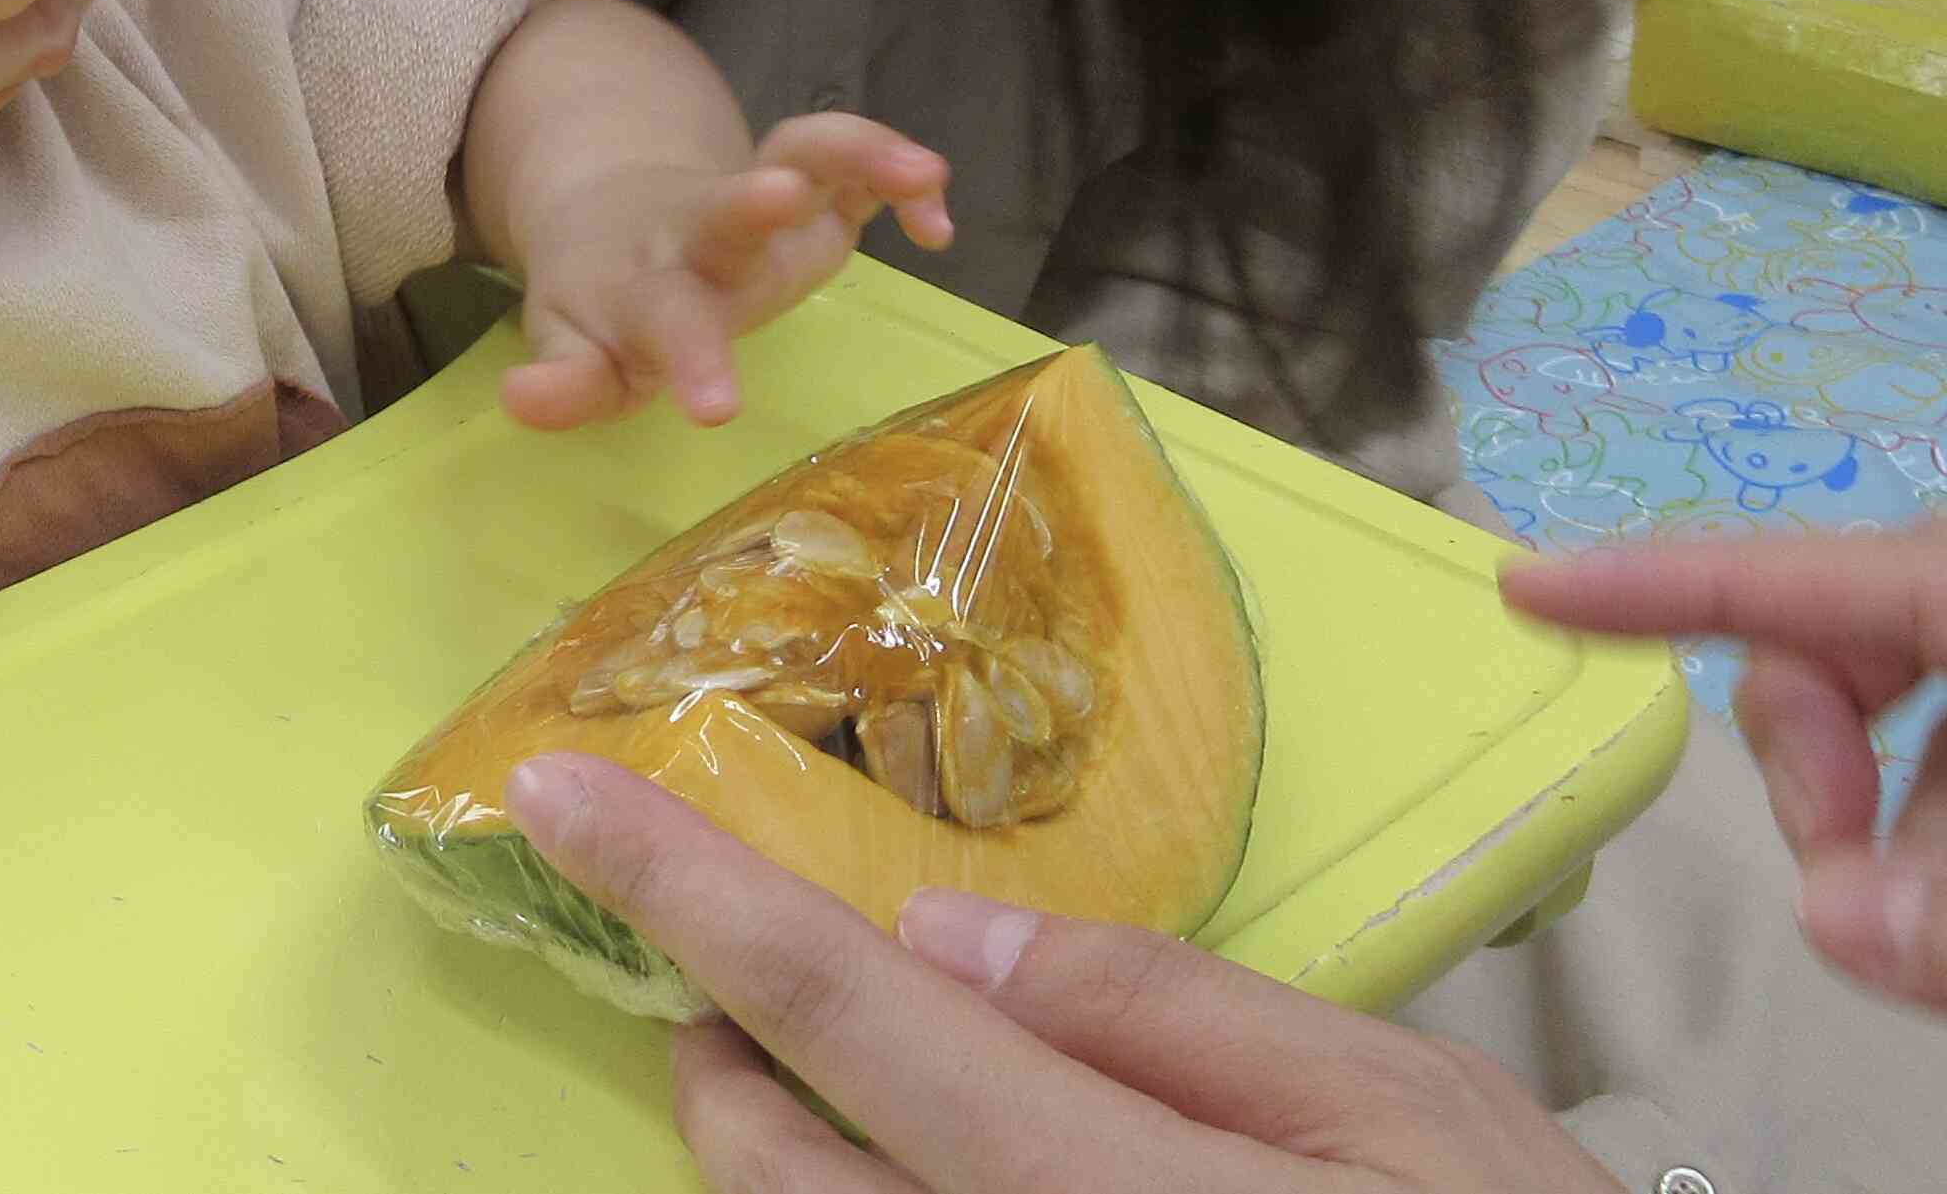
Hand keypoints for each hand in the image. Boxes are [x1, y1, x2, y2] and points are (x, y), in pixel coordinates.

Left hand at [500, 753, 1615, 1192]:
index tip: (551, 792)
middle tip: (756, 988)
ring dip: (786, 1158)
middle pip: (767, 1160)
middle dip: (725, 1054)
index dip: (678, 888)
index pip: (831, 1004)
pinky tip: (920, 1159)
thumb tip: (951, 946)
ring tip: (832, 1089)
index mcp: (1091, 1184)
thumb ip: (1158, 1011)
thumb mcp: (1395, 1108)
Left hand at [502, 112, 952, 430]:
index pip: (658, 326)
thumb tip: (520, 402)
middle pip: (724, 216)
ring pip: (799, 153)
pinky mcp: (803, 171)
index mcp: (641, 291)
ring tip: (921, 170)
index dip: (691, 363)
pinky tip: (936, 223)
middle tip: (781, 195)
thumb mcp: (575, 346)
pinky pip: (847, 153)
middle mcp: (698, 234)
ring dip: (852, 152)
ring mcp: (754, 195)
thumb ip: (565, 380)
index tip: (720, 410)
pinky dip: (893, 170)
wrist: (612, 208)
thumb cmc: (604, 299)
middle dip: (753, 206)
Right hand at [1503, 521, 1946, 1011]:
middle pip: (1814, 656)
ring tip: (1929, 929)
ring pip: (1867, 719)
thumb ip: (1940, 905)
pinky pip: (1914, 746)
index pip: (1775, 576)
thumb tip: (1837, 929)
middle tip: (1861, 897)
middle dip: (1807, 775)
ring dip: (1867, 822)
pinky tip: (1942, 896)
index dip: (1641, 585)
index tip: (1521, 590)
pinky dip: (1906, 819)